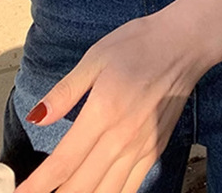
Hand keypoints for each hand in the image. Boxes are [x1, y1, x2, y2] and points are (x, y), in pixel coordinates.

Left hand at [14, 5, 220, 192]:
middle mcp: (122, 138)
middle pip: (82, 186)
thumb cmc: (137, 44)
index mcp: (102, 113)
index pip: (63, 162)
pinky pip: (131, 188)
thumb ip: (66, 92)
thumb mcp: (95, 57)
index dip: (37, 185)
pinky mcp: (156, 150)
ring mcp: (142, 148)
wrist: (184, 43)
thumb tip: (36, 117)